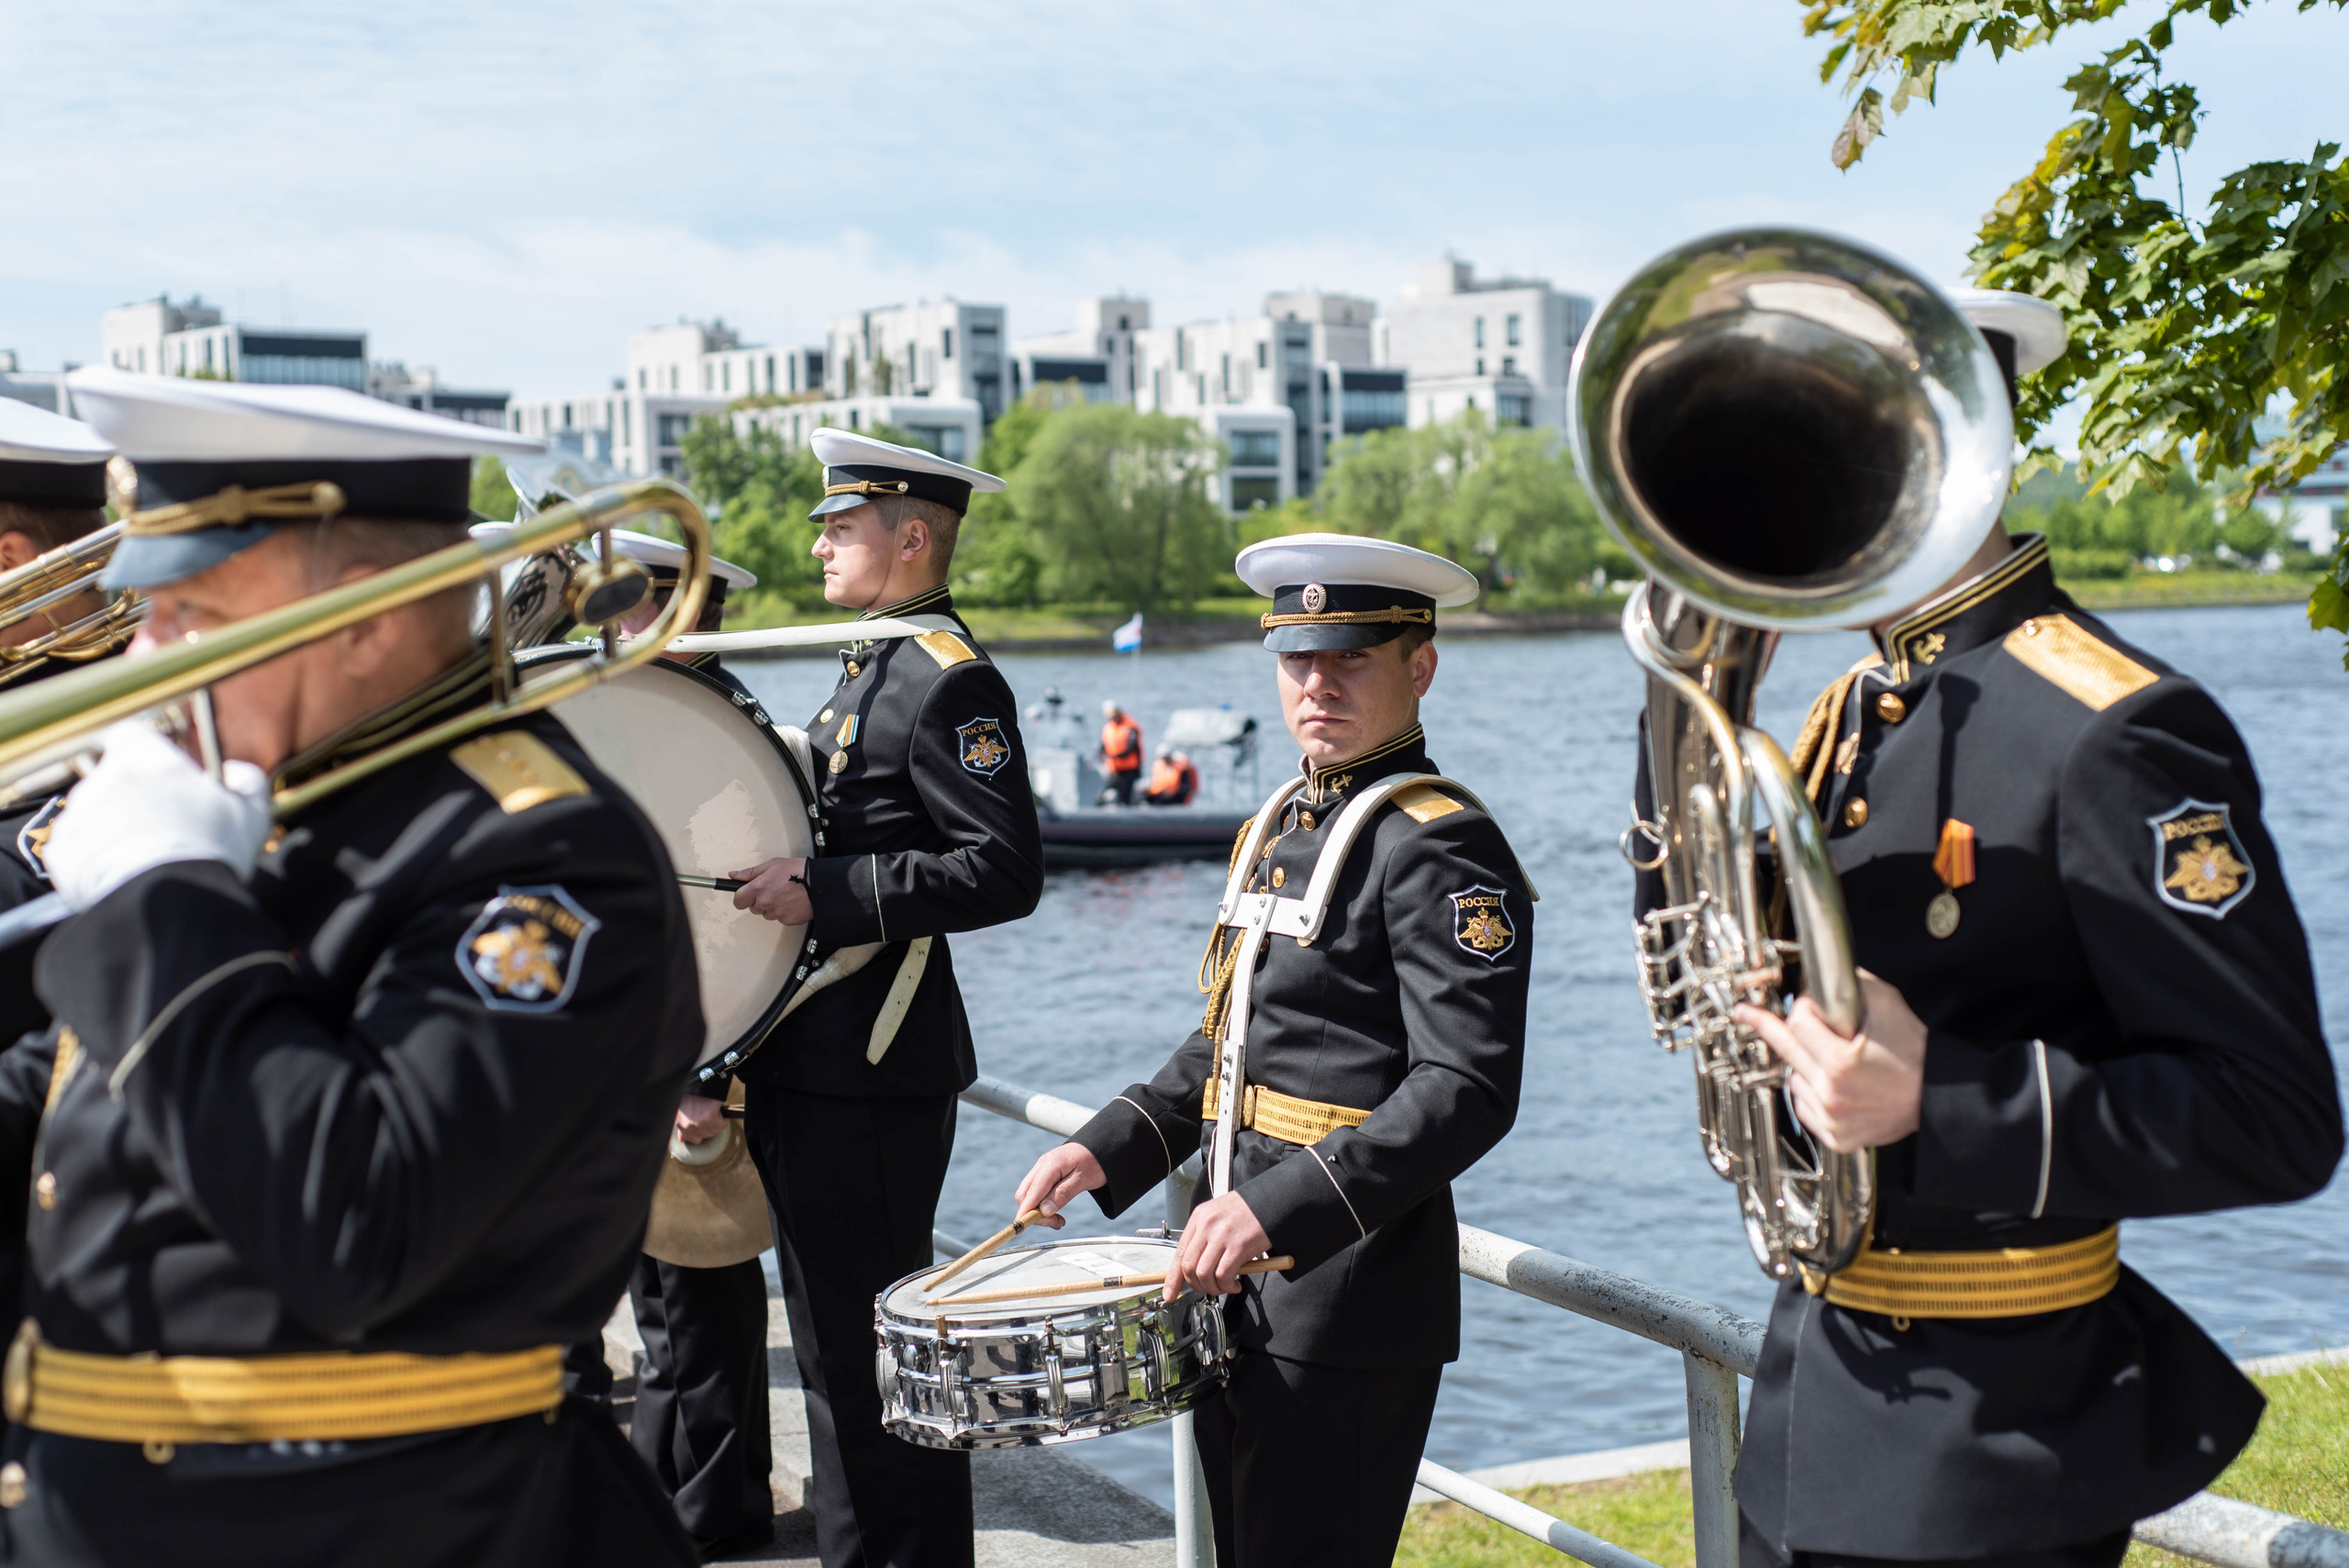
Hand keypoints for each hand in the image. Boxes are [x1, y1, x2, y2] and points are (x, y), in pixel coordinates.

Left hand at [44, 721, 274, 912]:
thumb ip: (248, 780)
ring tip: (146, 861)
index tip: (165, 773)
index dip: (147, 753)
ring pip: (95, 815)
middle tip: (166, 828)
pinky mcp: (61, 852)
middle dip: (134, 798)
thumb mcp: (252, 812)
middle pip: (115, 780)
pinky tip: (126, 878)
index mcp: (147, 758)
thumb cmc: (211, 848)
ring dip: (115, 830)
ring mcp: (77, 814)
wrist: (165, 900)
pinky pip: (79, 851)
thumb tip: (235, 772)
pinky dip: (96, 861)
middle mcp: (104, 777)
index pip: (134, 735)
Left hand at [675, 1094, 726, 1144]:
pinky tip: (718, 1110)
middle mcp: (689, 1127)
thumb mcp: (680, 1111)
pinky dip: (723, 1118)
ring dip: (717, 1121)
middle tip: (708, 1114)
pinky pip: (723, 1124)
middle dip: (709, 1125)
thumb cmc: (690, 1095)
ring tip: (712, 1111)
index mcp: (680, 1125)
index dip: (700, 1131)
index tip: (703, 1124)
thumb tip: (682, 1140)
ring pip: (715, 1130)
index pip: (693, 1139)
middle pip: (707, 1135)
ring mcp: (700, 1124)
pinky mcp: (711, 1119)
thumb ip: (681, 1126)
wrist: (699, 1083)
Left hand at [731, 857, 811, 924]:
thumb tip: (734, 875)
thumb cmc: (798, 870)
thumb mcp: (772, 864)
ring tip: (786, 895)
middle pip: (753, 908)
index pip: (739, 901)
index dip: (742, 898)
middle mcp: (765, 902)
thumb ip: (751, 872)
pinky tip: (793, 902)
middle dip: (760, 901)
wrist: (820, 882)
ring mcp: (777, 913)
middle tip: (773, 890)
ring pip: (767, 914)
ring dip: (772, 907)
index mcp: (759, 887)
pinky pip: (780, 919)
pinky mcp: (787, 920)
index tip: (746, 895)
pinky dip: (785, 912)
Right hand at [1014, 1142, 1105, 1231]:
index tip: (1023, 1227)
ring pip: (1029, 1195)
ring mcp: (1042, 1168)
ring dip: (1039, 1211)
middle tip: (1055, 1222)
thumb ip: (1063, 1193)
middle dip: (1035, 1213)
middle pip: (1025, 1194)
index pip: (1031, 1192)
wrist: (1101, 1147)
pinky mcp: (1045, 1174)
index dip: (1026, 1211)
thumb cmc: (1095, 1162)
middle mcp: (1042, 1165)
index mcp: (1050, 1164)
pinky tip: (1055, 1212)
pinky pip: (1037, 1192)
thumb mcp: (1083, 1179)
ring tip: (1059, 1220)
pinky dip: (1043, 1205)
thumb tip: (1044, 1210)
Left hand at [1166, 1191, 1272, 1301]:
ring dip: (1213, 1288)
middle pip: (1189, 1267)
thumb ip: (1204, 1237)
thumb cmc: (1246, 1210)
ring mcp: (1221, 1236)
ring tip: (1225, 1286)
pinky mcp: (1238, 1246)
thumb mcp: (1217, 1216)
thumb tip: (1195, 1265)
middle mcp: (1206, 1226)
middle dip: (1196, 1285)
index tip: (1170, 1294)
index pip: (1178, 1254)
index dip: (1172, 1278)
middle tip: (1208, 1288)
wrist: (1270, 1201)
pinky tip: (1235, 1284)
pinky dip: (1227, 1285)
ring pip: (1204, 1274)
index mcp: (1199, 1218)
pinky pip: (1223, 1275)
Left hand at [1736, 969, 1927, 1153]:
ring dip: (1803, 1064)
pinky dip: (1811, 1092)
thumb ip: (1851, 987)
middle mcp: (1832, 1093)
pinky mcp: (1836, 1136)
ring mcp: (1832, 1119)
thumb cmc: (1916, 1052)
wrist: (1938, 1096)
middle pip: (1786, 1049)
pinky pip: (1804, 1107)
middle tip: (1746, 1013)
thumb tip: (1820, 980)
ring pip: (1793, 1079)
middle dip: (1767, 1026)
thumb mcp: (1888, 1005)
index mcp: (1841, 1062)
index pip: (1797, 1023)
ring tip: (1830, 1059)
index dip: (1803, 1008)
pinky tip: (1831, 1084)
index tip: (1809, 1004)